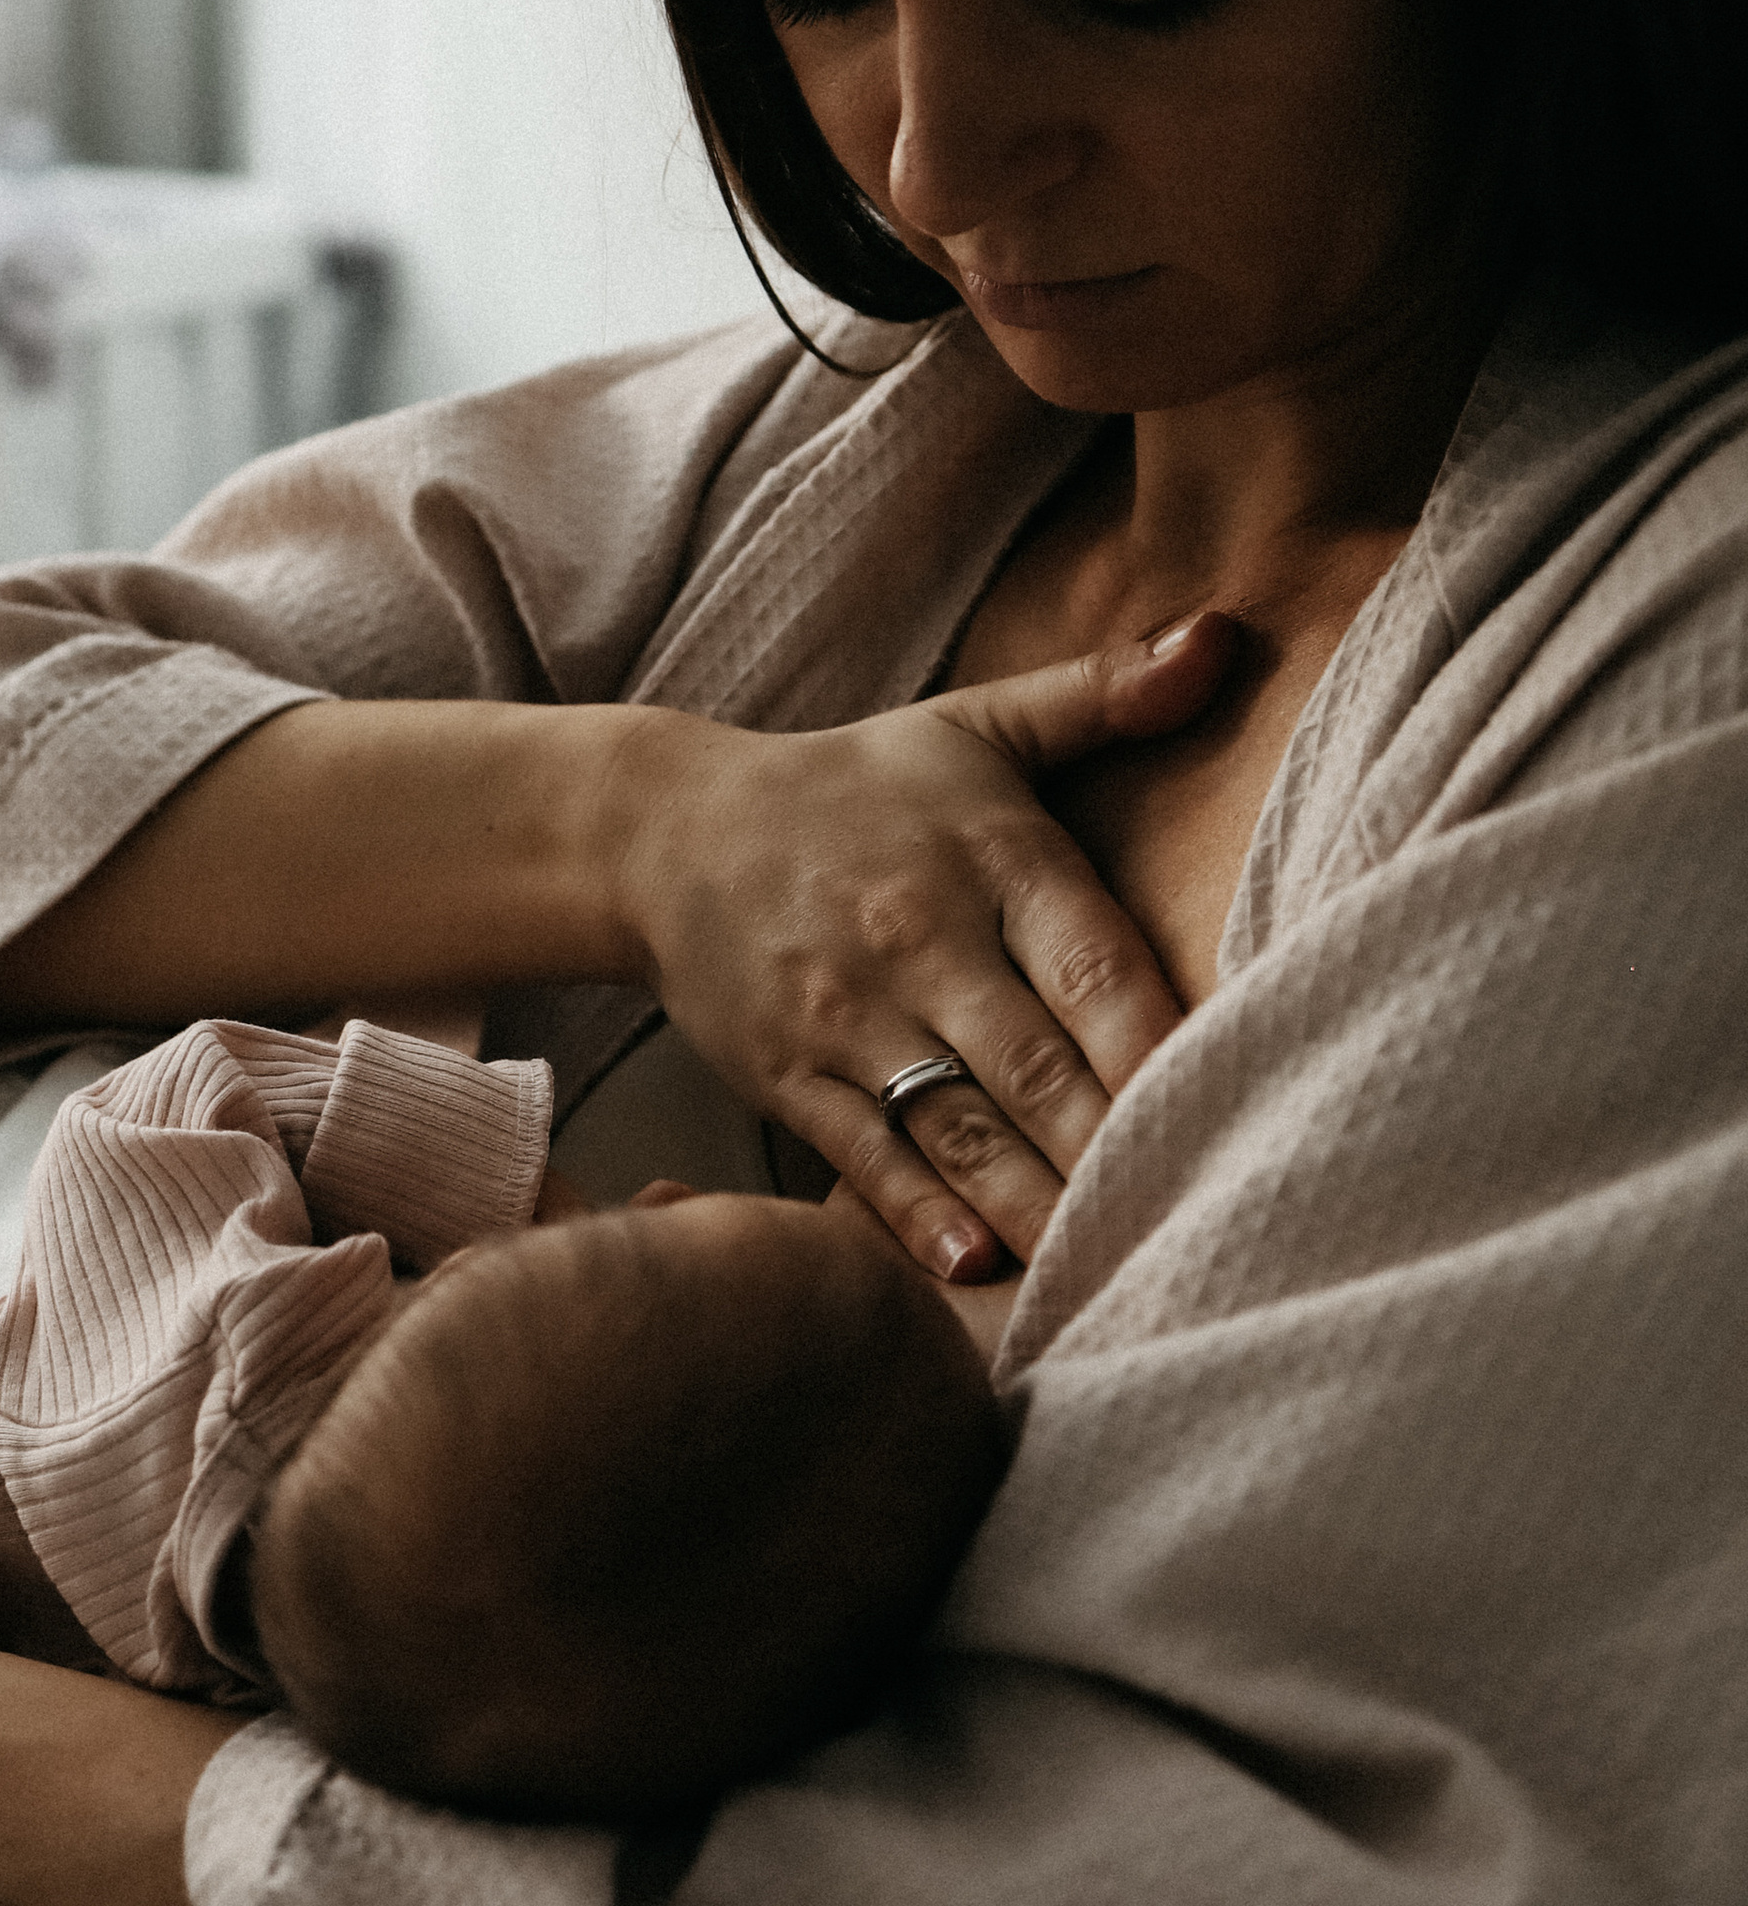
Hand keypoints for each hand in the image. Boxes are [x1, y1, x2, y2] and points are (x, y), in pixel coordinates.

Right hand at [620, 615, 1233, 1276]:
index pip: (1099, 967)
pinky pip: (859, 1153)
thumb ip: (1106, 693)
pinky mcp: (783, 1070)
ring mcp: (846, 1011)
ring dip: (1036, 1204)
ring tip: (1110, 1267)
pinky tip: (973, 1265)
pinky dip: (914, 1213)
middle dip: (1115, 1152)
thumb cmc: (855, 788)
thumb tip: (1226, 637)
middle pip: (1039, 1065)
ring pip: (959, 1125)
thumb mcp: (976, 725)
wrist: (664, 828)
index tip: (1241, 1113)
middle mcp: (920, 935)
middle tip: (1200, 1228)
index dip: (1166, 1049)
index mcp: (991, 854)